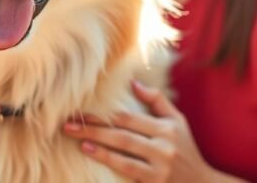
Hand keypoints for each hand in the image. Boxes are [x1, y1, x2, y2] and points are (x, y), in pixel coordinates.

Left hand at [63, 80, 239, 182]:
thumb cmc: (187, 149)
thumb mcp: (178, 122)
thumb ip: (157, 102)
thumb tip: (134, 83)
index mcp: (167, 128)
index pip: (129, 118)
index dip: (104, 115)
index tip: (82, 113)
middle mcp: (164, 145)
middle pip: (122, 133)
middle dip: (93, 128)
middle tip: (69, 125)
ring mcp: (160, 165)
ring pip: (123, 151)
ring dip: (97, 144)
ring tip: (78, 139)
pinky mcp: (155, 181)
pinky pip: (128, 170)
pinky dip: (109, 160)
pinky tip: (93, 153)